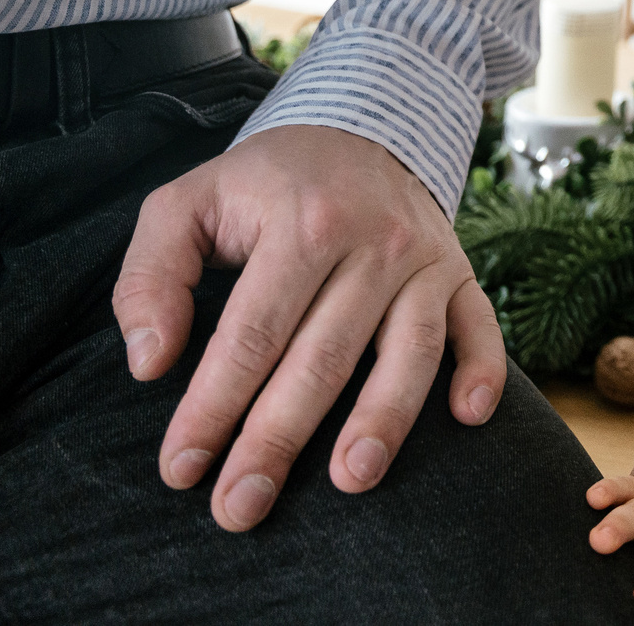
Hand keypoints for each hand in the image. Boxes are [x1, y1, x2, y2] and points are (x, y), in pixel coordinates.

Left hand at [110, 124, 506, 531]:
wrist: (361, 125)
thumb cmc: (263, 184)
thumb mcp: (185, 204)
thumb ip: (150, 277)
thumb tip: (150, 363)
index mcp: (301, 224)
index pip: (252, 334)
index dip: (213, 406)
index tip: (182, 468)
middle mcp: (372, 241)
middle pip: (324, 356)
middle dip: (278, 439)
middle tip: (239, 508)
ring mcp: (424, 258)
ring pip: (409, 349)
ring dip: (383, 418)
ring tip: (350, 480)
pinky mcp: (460, 271)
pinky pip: (481, 323)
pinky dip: (483, 369)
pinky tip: (470, 417)